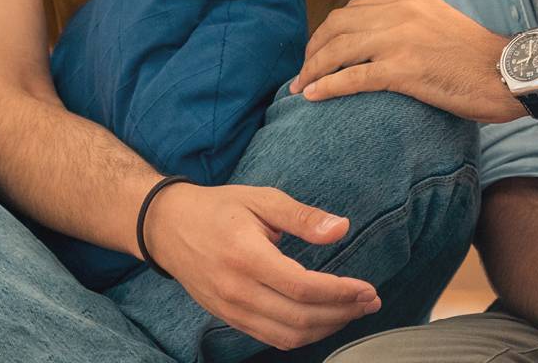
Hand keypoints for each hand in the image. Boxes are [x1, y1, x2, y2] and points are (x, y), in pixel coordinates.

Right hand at [143, 183, 381, 350]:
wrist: (166, 227)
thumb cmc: (218, 208)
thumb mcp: (261, 199)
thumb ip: (302, 216)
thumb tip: (341, 229)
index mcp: (247, 257)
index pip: (303, 288)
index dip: (340, 293)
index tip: (367, 289)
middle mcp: (237, 290)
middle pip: (299, 318)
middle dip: (342, 313)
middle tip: (370, 302)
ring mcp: (230, 309)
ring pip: (287, 335)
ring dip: (326, 328)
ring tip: (352, 312)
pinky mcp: (228, 318)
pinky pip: (270, 337)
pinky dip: (302, 335)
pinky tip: (323, 320)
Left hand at [292, 0, 519, 122]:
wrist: (511, 73)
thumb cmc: (479, 58)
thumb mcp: (440, 23)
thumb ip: (410, 24)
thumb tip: (379, 43)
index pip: (353, 9)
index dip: (328, 31)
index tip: (318, 50)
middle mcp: (402, 11)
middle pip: (338, 26)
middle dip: (313, 49)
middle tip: (302, 71)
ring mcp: (401, 39)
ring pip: (338, 50)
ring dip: (312, 69)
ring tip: (299, 87)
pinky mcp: (403, 69)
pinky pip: (351, 77)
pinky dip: (326, 86)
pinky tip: (312, 96)